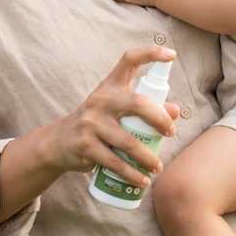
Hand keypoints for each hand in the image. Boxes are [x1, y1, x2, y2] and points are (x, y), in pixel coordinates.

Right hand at [0, 46, 178, 221]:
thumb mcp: (117, 111)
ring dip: (148, 158)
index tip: (171, 54)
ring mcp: (91, 123)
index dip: (150, 54)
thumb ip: (145, 109)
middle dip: (159, 119)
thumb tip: (176, 111)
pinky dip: (132, 174)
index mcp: (110, 86)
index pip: (129, 60)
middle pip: (137, 103)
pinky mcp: (86, 145)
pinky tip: (142, 181)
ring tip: (158, 167)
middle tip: (170, 133)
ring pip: (128, 141)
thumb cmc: (97, 124)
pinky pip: (115, 162)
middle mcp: (101, 100)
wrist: (59, 143)